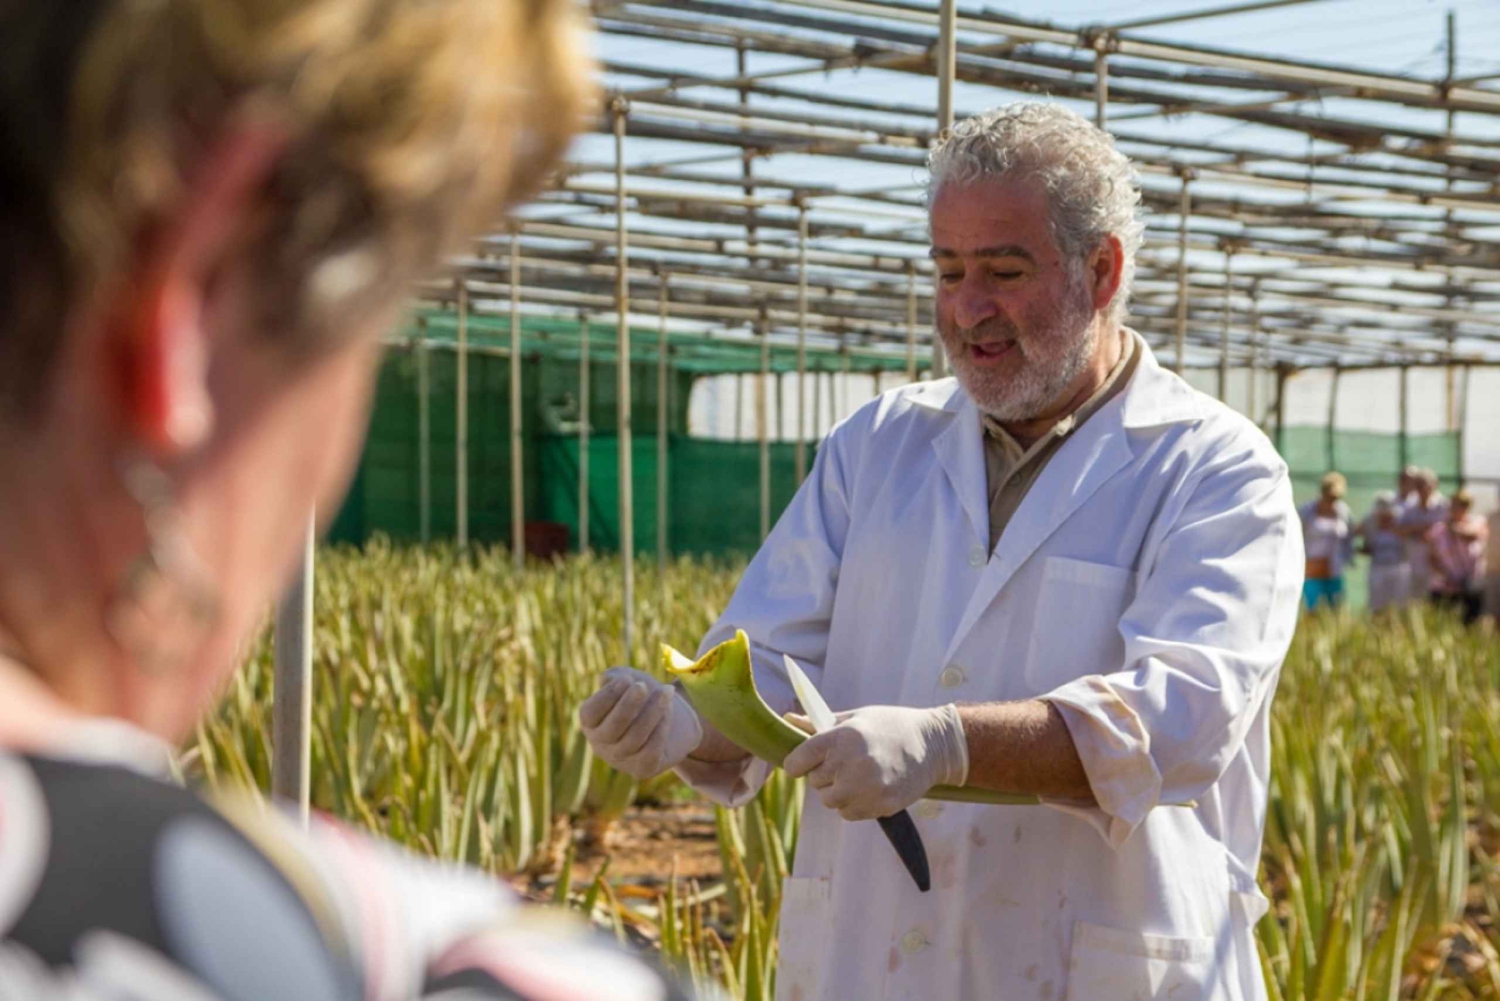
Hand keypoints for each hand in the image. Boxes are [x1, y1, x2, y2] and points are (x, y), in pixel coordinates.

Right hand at [578, 667, 703, 779]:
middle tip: (643, 686)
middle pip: (612, 728)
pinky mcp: (642, 770)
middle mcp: (601, 745)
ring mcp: (620, 760)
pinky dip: (660, 731)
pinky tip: (668, 713)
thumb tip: (608, 680)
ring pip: (634, 738)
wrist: (673, 719)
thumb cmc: (643, 695)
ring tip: (666, 692)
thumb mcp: (628, 680)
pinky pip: (650, 753)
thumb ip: (615, 677)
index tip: (627, 679)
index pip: (590, 714)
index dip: (607, 696)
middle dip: (628, 706)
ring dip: (652, 712)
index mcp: (591, 723)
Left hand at [783, 704, 967, 820]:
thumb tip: (787, 720)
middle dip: (824, 774)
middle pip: (814, 782)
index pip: (798, 761)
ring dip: (837, 791)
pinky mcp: (881, 805)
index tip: (801, 763)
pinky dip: (853, 804)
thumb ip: (818, 724)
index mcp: (842, 738)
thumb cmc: (889, 725)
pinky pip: (848, 813)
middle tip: (844, 762)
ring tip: (857, 774)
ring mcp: (867, 788)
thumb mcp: (854, 717)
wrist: (933, 744)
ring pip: (830, 801)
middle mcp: (852, 764)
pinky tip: (870, 786)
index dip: (797, 763)